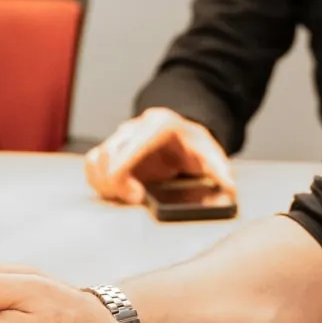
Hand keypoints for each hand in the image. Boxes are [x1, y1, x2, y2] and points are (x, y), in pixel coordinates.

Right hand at [82, 108, 234, 204]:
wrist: (184, 134)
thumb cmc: (195, 145)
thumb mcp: (211, 154)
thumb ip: (219, 170)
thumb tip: (230, 186)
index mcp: (159, 125)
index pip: (132, 145)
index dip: (125, 172)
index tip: (135, 195)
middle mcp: (136, 127)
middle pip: (109, 154)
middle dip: (116, 182)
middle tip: (136, 197)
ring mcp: (121, 137)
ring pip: (96, 159)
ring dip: (104, 183)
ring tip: (125, 194)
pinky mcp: (112, 150)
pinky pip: (92, 165)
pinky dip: (97, 181)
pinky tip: (116, 191)